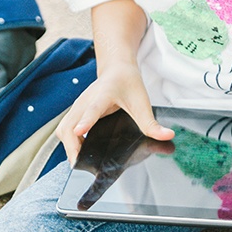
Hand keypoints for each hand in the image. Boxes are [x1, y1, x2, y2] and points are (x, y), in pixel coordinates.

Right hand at [55, 62, 174, 165]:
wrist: (117, 69)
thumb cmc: (127, 83)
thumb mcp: (142, 102)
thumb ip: (151, 122)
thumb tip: (167, 136)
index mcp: (103, 94)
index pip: (92, 109)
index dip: (86, 121)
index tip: (80, 132)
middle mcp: (85, 101)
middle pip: (69, 124)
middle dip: (71, 145)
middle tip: (80, 163)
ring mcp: (78, 106)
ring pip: (63, 128)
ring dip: (68, 145)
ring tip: (80, 162)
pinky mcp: (76, 112)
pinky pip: (65, 129)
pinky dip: (69, 142)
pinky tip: (79, 153)